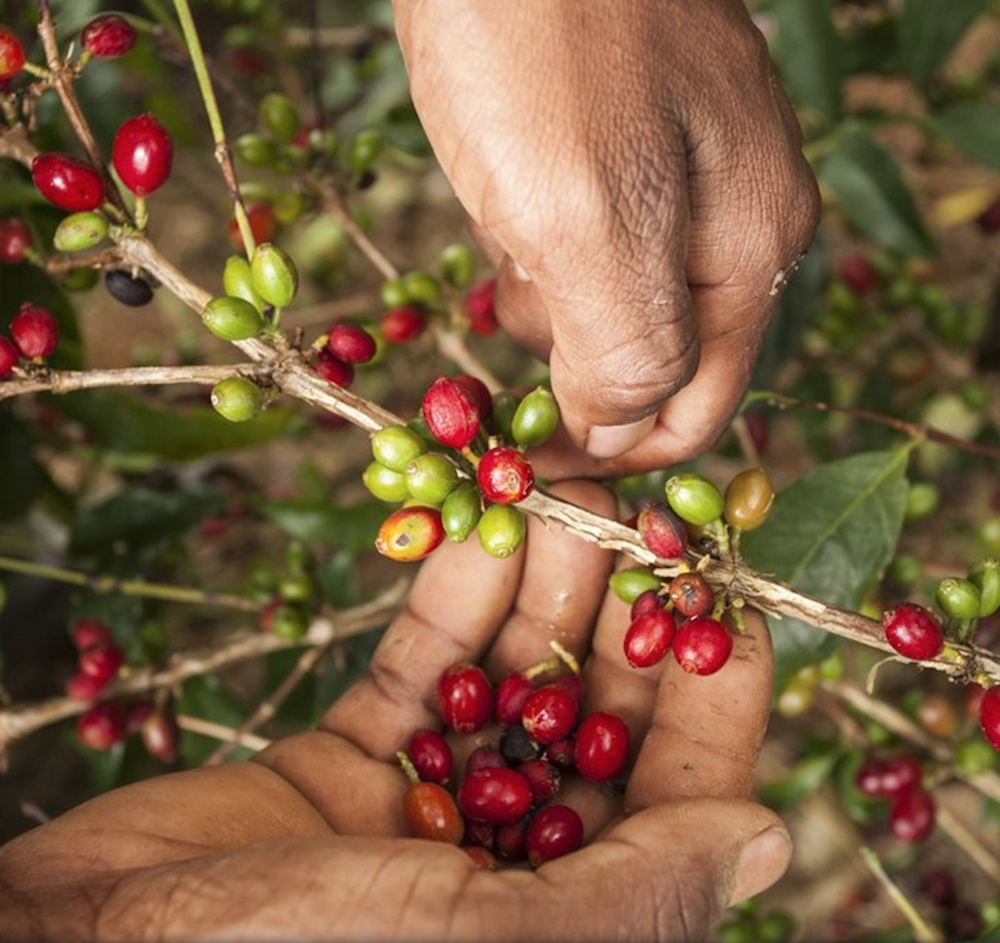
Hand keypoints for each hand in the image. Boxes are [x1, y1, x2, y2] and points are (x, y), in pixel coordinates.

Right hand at [0, 482, 788, 941]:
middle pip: (596, 715)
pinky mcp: (356, 756)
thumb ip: (636, 895)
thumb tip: (770, 841)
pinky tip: (481, 520)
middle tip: (637, 509)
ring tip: (562, 487)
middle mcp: (512, 860)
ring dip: (541, 582)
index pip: (681, 793)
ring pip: (512, 673)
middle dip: (621, 609)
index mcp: (569, 915)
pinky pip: (425, 662)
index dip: (714, 687)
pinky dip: (455, 591)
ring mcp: (431, 801)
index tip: (725, 589)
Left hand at [392, 0, 819, 476]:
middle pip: (655, 358)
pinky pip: (577, 241)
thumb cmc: (540, 46)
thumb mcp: (588, 220)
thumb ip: (628, 348)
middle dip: (572, 365)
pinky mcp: (614, 144)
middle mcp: (731, 219)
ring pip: (610, 302)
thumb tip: (626, 431)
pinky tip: (502, 194)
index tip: (530, 465)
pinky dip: (532, 245)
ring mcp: (674, 176)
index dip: (618, 454)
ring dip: (546, 300)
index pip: (698, 408)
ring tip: (506, 228)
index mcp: (748, 249)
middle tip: (505, 312)